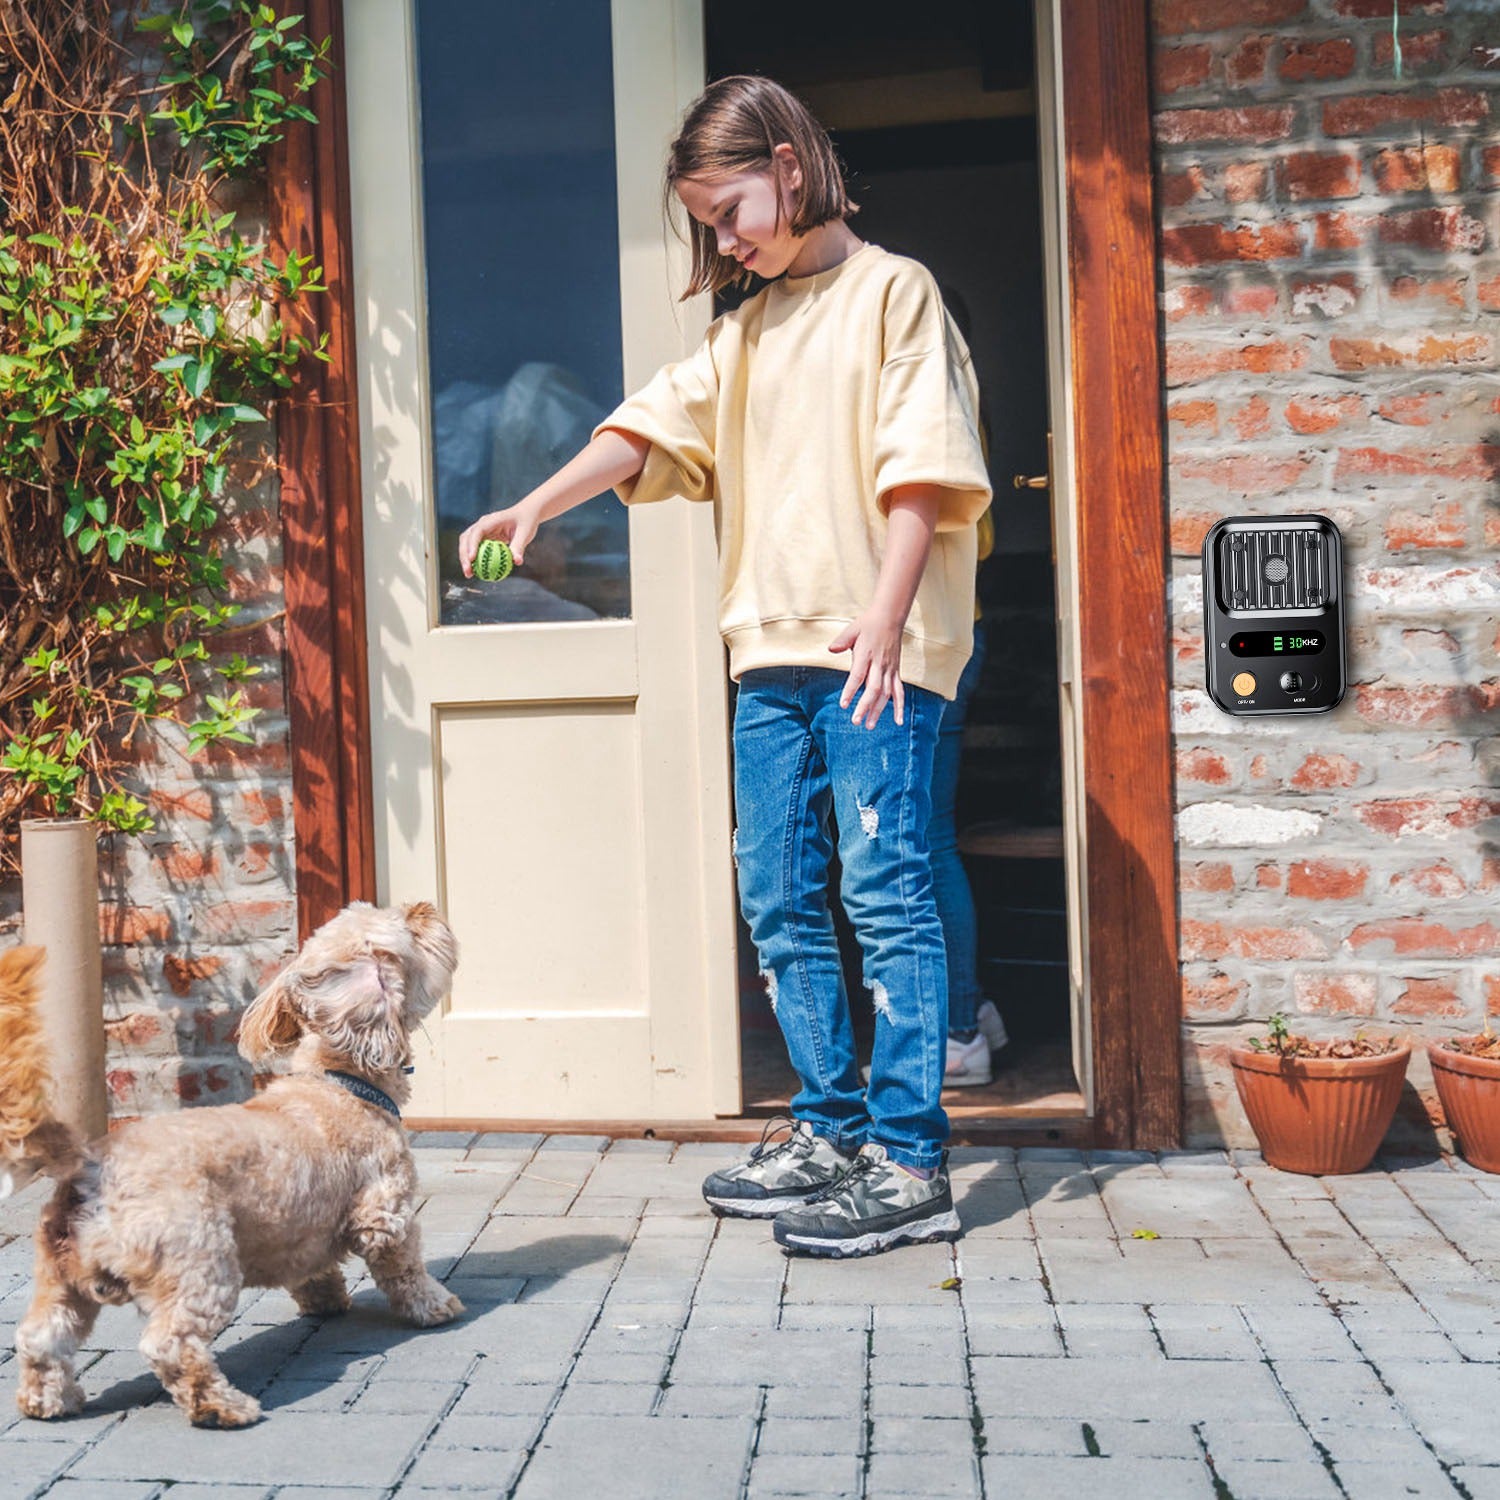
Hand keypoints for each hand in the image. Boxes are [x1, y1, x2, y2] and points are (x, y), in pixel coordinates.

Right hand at [458, 502, 538, 576]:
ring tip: (469, 574)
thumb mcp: (525, 533)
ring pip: (467, 544)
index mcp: (491, 520)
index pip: (477, 531)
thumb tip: (517, 561)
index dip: (472, 545)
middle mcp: (482, 524)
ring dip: (465, 558)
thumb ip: (519, 546)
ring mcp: (481, 531)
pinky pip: (476, 549)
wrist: (526, 515)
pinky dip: (474, 559)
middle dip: (464, 555)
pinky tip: (477, 572)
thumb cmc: (526, 522)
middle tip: (468, 571)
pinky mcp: (483, 537)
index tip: (472, 559)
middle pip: (466, 538)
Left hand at [828, 610, 905, 727]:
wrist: (890, 617)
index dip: (851, 690)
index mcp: (866, 654)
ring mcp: (890, 669)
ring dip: (878, 710)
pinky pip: (899, 691)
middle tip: (856, 721)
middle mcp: (880, 664)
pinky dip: (900, 706)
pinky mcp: (896, 672)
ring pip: (886, 693)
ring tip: (869, 725)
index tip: (844, 704)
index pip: (858, 676)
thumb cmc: (868, 624)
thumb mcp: (852, 629)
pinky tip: (898, 721)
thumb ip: (842, 641)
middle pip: (874, 689)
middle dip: (865, 706)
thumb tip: (831, 649)